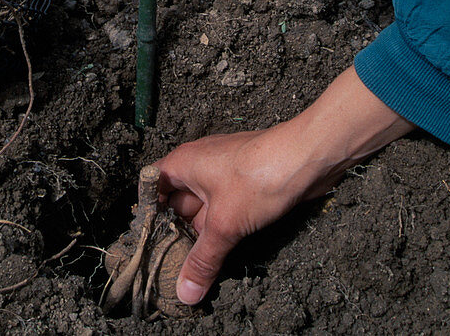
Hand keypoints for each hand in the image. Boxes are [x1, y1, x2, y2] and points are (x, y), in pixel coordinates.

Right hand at [155, 67, 414, 304]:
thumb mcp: (225, 224)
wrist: (306, 157)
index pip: (151, 188)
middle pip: (176, 204)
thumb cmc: (257, 177)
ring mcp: (223, 176)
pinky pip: (223, 213)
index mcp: (183, 164)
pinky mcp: (244, 187)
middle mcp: (199, 167)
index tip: (144, 246)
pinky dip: (220, 234)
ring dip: (199, 238)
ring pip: (202, 212)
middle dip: (173, 234)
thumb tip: (184, 292)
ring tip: (191, 271)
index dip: (145, 215)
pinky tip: (219, 257)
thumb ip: (203, 259)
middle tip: (166, 270)